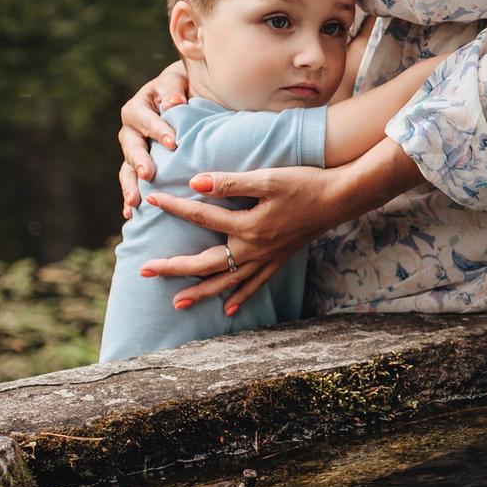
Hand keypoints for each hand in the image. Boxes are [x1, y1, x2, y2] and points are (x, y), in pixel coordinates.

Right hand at [117, 61, 190, 216]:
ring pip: (126, 169)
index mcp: (137, 109)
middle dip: (139, 161)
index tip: (174, 143)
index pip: (147, 120)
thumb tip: (173, 102)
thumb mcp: (175, 83)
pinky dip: (130, 197)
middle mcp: (130, 131)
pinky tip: (130, 213)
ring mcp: (132, 150)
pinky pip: (131, 182)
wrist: (175, 98)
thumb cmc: (177, 89)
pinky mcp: (137, 165)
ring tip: (135, 203)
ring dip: (130, 186)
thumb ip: (172, 90)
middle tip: (148, 175)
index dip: (159, 130)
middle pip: (131, 147)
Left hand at [138, 143, 425, 314]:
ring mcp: (267, 257)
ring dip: (201, 291)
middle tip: (144, 270)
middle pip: (206, 263)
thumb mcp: (268, 178)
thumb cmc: (305, 184)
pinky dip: (241, 296)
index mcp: (247, 226)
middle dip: (174, 267)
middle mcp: (253, 248)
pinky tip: (228, 308)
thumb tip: (195, 183)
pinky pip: (255, 283)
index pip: (202, 216)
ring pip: (228, 281)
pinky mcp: (279, 259)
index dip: (174, 207)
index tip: (151, 199)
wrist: (341, 198)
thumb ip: (230, 182)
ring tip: (177, 302)